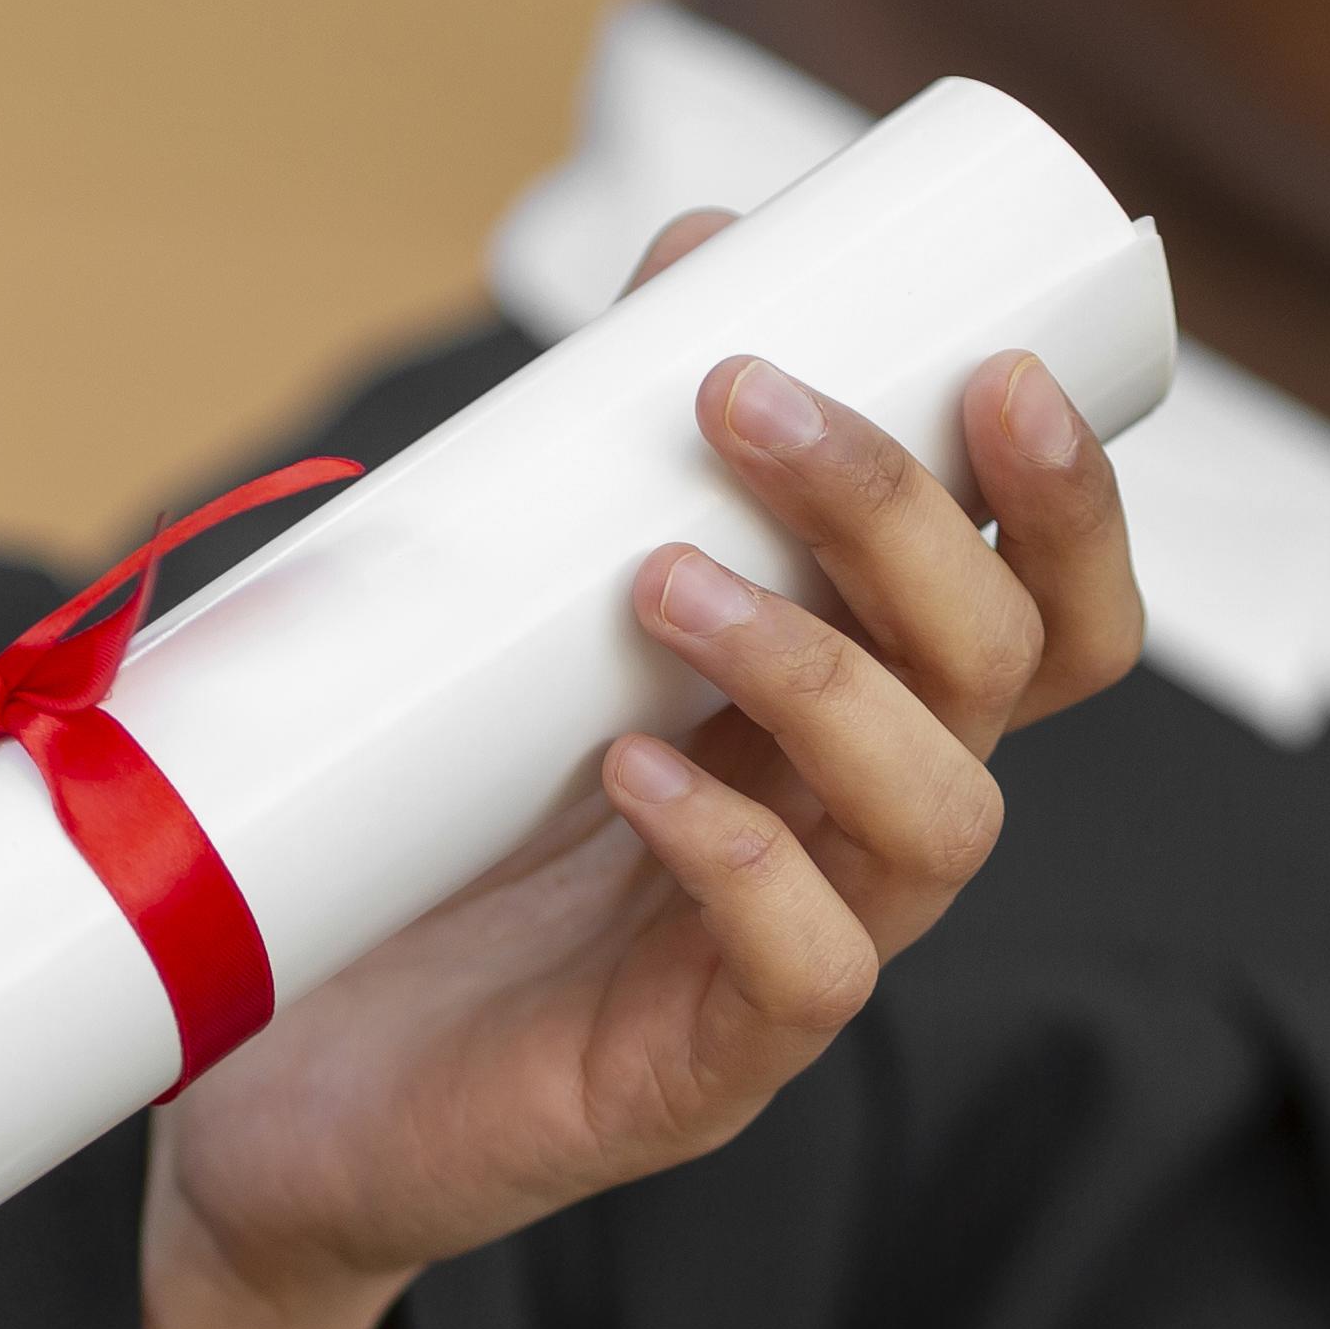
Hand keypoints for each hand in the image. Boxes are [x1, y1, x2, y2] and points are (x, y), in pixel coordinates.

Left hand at [138, 210, 1145, 1328]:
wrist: (262, 1086)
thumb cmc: (417, 846)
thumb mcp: (520, 634)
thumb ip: (610, 461)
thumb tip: (701, 241)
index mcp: (845, 728)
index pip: (1048, 621)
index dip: (1067, 507)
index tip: (993, 365)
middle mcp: (853, 837)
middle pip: (1002, 679)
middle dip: (907, 524)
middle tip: (751, 399)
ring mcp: (791, 963)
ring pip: (936, 819)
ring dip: (823, 673)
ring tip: (668, 579)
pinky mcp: (699, 1077)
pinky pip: (803, 977)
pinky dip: (741, 863)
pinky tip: (642, 774)